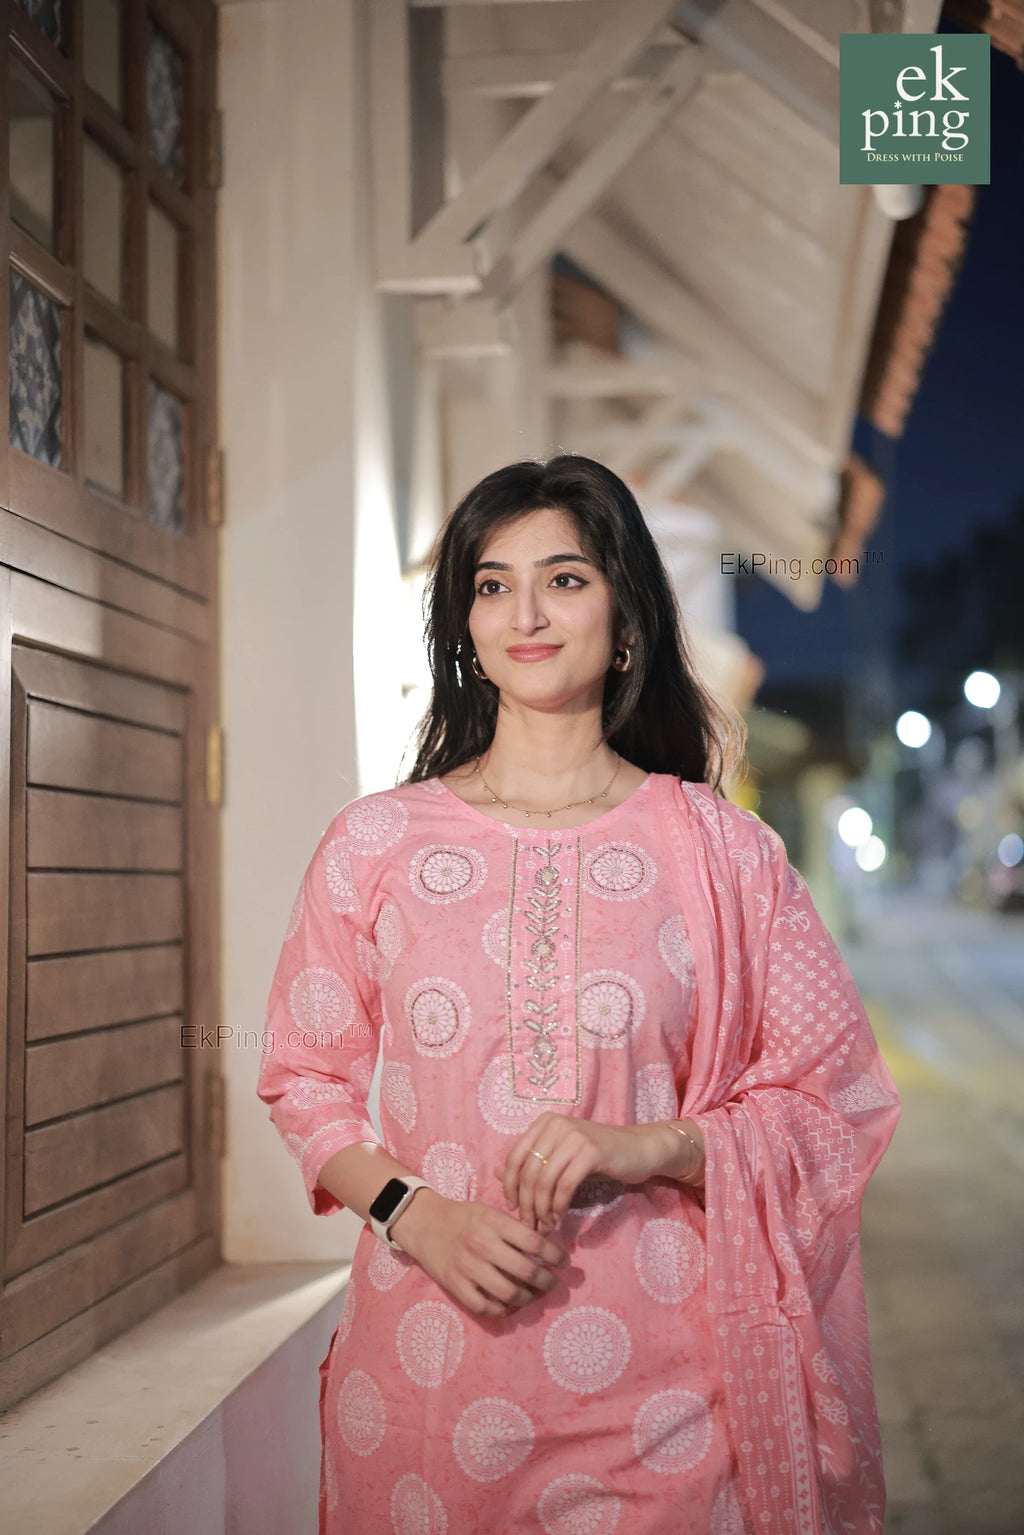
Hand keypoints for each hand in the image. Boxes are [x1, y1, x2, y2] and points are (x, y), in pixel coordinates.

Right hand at [389, 1188, 570, 1318]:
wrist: (424, 1223)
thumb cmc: (463, 1217)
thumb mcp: (490, 1212)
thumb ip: (514, 1228)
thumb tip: (546, 1248)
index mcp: (494, 1222)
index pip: (534, 1242)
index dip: (555, 1255)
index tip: (565, 1263)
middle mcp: (482, 1244)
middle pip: (526, 1271)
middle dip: (547, 1281)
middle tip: (553, 1282)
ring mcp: (467, 1267)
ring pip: (508, 1293)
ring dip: (528, 1298)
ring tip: (534, 1295)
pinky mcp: (455, 1285)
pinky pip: (485, 1307)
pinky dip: (502, 1310)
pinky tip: (510, 1305)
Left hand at [494, 1114, 676, 1234]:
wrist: (639, 1149)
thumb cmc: (597, 1155)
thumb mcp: (560, 1157)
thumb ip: (530, 1163)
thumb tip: (494, 1173)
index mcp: (544, 1123)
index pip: (514, 1157)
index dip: (509, 1186)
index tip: (513, 1209)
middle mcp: (556, 1125)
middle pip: (528, 1172)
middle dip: (526, 1204)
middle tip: (530, 1226)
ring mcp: (574, 1136)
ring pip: (544, 1181)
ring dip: (542, 1210)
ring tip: (545, 1226)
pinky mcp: (591, 1151)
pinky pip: (565, 1185)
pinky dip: (558, 1207)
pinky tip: (559, 1218)